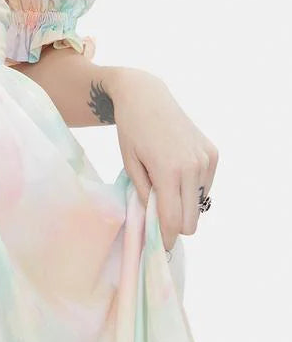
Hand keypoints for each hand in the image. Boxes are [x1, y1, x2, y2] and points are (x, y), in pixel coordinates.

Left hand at [109, 69, 217, 253]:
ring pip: (200, 204)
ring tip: (165, 186)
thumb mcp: (129, 163)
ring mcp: (206, 160)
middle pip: (192, 220)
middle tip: (158, 217)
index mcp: (169, 172)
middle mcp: (193, 167)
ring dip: (185, 204)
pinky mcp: (213, 154)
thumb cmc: (131, 130)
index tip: (159, 245)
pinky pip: (205, 186)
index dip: (166, 237)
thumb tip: (155, 220)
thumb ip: (143, 194)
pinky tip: (177, 170)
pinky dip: (192, 188)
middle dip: (176, 225)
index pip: (173, 220)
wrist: (146, 96)